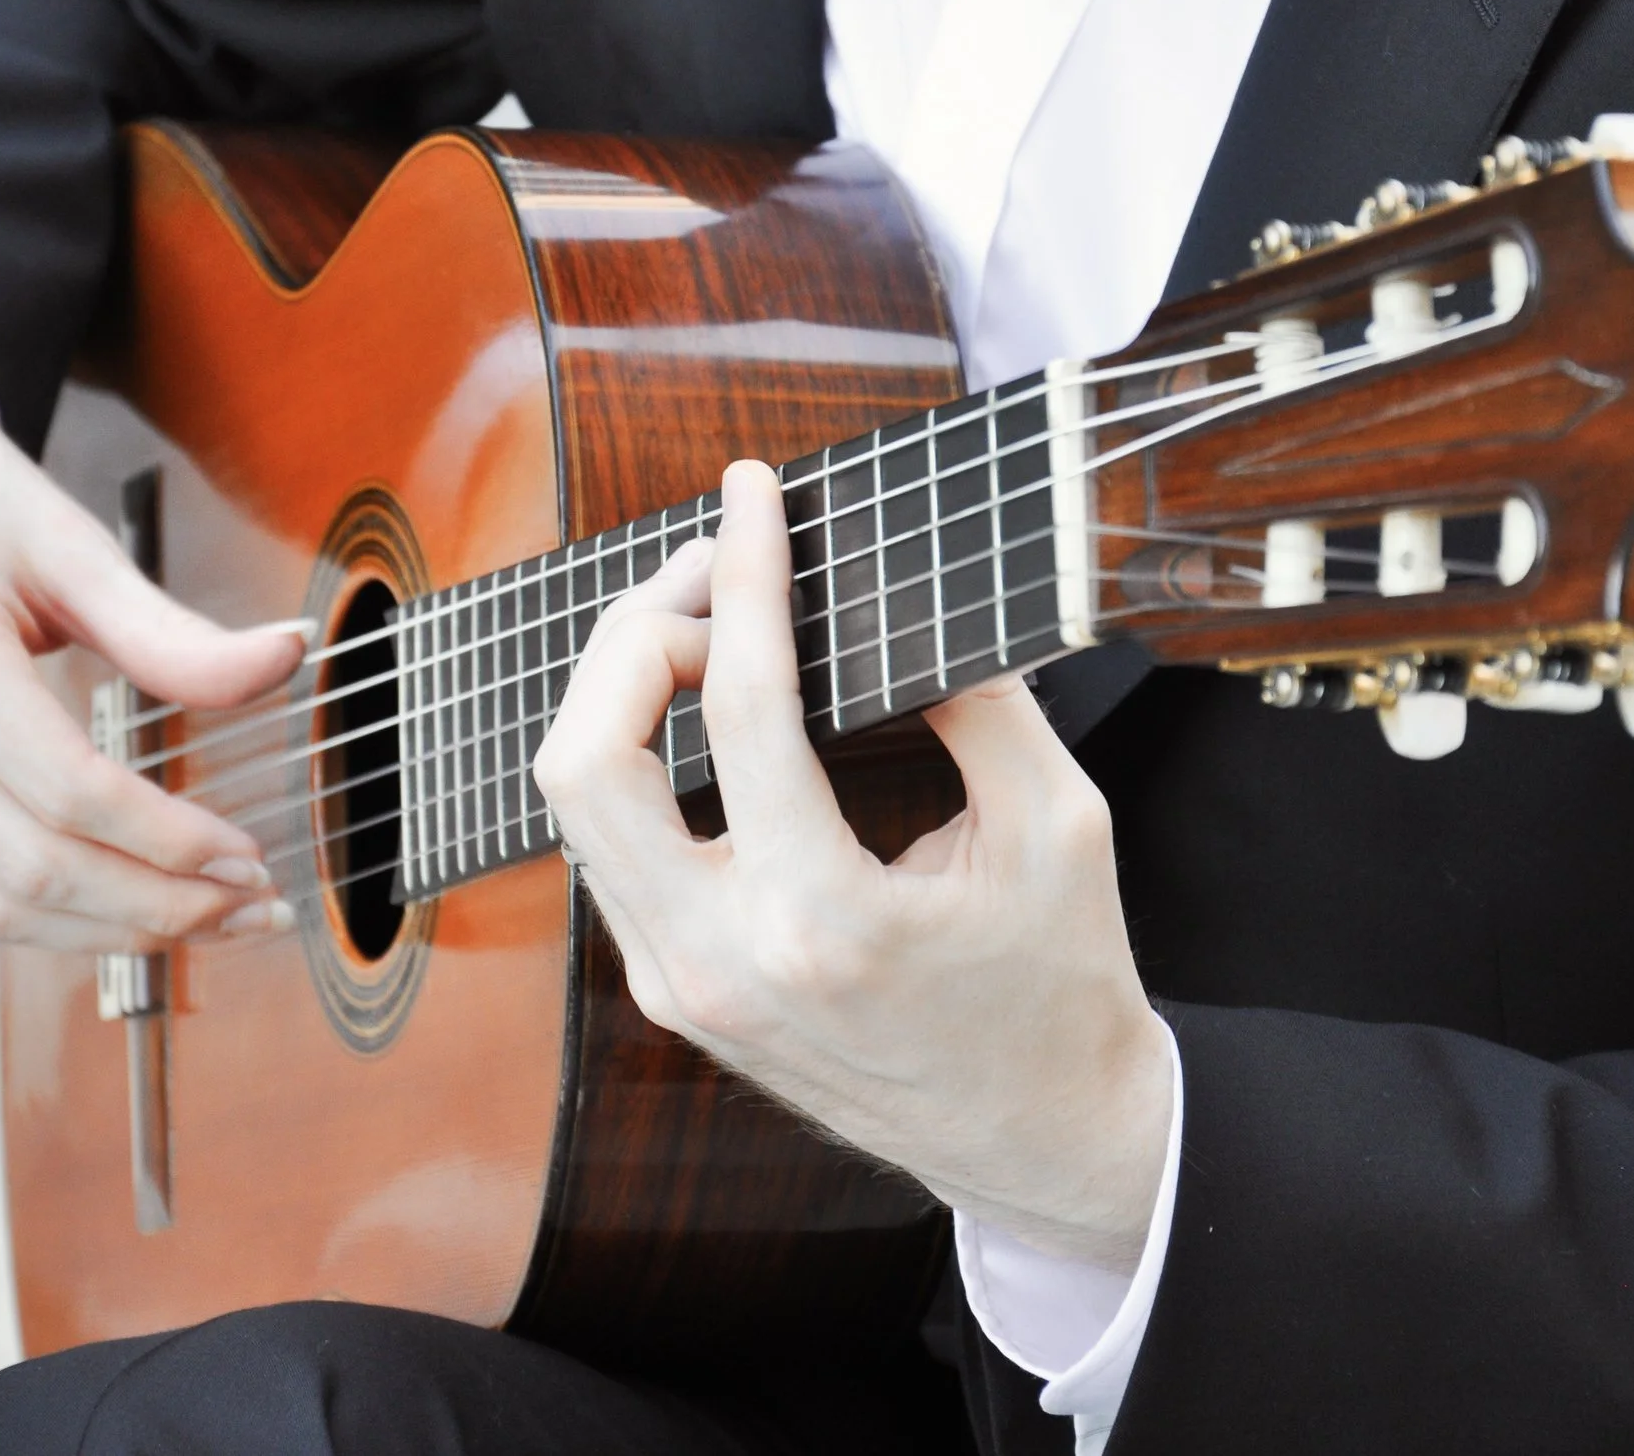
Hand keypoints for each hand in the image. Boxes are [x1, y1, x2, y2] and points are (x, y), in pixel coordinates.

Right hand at [0, 340, 303, 950]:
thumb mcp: (67, 537)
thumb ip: (172, 627)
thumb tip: (286, 659)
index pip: (68, 792)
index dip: (170, 842)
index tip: (249, 856)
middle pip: (29, 868)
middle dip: (155, 907)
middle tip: (248, 905)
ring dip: (108, 932)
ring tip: (203, 921)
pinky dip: (47, 920)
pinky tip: (124, 907)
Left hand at [533, 460, 1174, 1270]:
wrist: (1041, 1141)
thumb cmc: (1060, 988)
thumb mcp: (1059, 826)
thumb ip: (977, 695)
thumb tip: (894, 590)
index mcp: (820, 922)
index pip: (738, 705)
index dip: (740, 573)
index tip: (751, 493)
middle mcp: (718, 964)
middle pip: (587, 754)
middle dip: (636, 629)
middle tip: (714, 569)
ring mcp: (677, 989)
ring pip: (573, 800)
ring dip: (623, 688)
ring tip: (709, 623)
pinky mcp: (670, 995)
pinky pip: (605, 847)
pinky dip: (635, 754)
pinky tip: (699, 702)